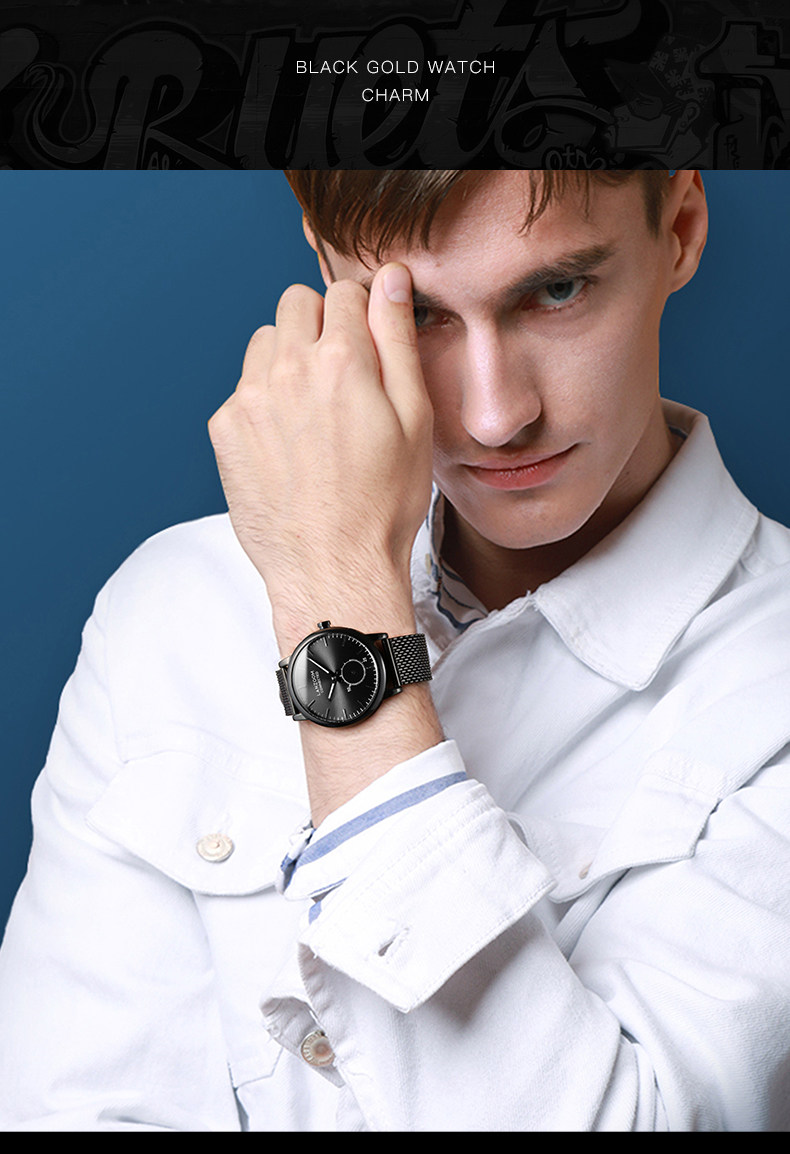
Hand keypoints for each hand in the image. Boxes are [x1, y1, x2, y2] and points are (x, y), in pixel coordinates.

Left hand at [208, 263, 433, 653]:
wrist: (330, 568)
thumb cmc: (382, 503)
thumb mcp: (414, 420)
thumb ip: (397, 340)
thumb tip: (389, 278)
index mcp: (342, 360)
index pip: (345, 292)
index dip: (363, 312)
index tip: (369, 340)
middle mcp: (286, 368)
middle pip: (296, 303)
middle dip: (320, 324)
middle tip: (343, 375)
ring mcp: (249, 398)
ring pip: (264, 342)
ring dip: (287, 358)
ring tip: (314, 411)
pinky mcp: (225, 428)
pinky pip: (244, 388)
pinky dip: (264, 401)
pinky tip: (289, 444)